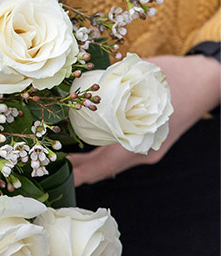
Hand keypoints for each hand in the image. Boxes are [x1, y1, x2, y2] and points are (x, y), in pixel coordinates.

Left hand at [69, 53, 220, 186]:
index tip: (61, 178)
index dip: (82, 173)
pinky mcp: (147, 141)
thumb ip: (115, 83)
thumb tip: (83, 85)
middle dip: (79, 169)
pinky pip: (120, 151)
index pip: (106, 165)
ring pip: (112, 161)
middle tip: (51, 165)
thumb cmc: (178, 78)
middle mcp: (144, 151)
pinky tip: (86, 142)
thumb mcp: (144, 77)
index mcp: (142, 141)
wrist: (207, 81)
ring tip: (63, 157)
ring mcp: (147, 148)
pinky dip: (101, 150)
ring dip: (89, 160)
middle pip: (105, 166)